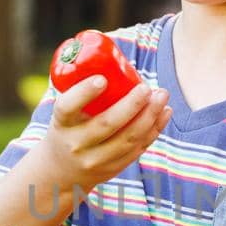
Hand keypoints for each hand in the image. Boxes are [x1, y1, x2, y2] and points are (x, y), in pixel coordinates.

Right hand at [36, 76, 170, 192]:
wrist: (61, 171)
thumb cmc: (69, 128)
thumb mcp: (65, 112)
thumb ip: (82, 90)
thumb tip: (109, 54)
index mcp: (61, 123)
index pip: (67, 107)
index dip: (84, 93)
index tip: (102, 79)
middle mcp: (76, 144)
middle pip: (107, 124)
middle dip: (131, 104)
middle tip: (146, 87)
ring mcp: (95, 160)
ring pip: (128, 139)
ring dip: (150, 116)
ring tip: (162, 96)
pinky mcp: (113, 169)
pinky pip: (138, 149)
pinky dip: (154, 130)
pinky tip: (164, 113)